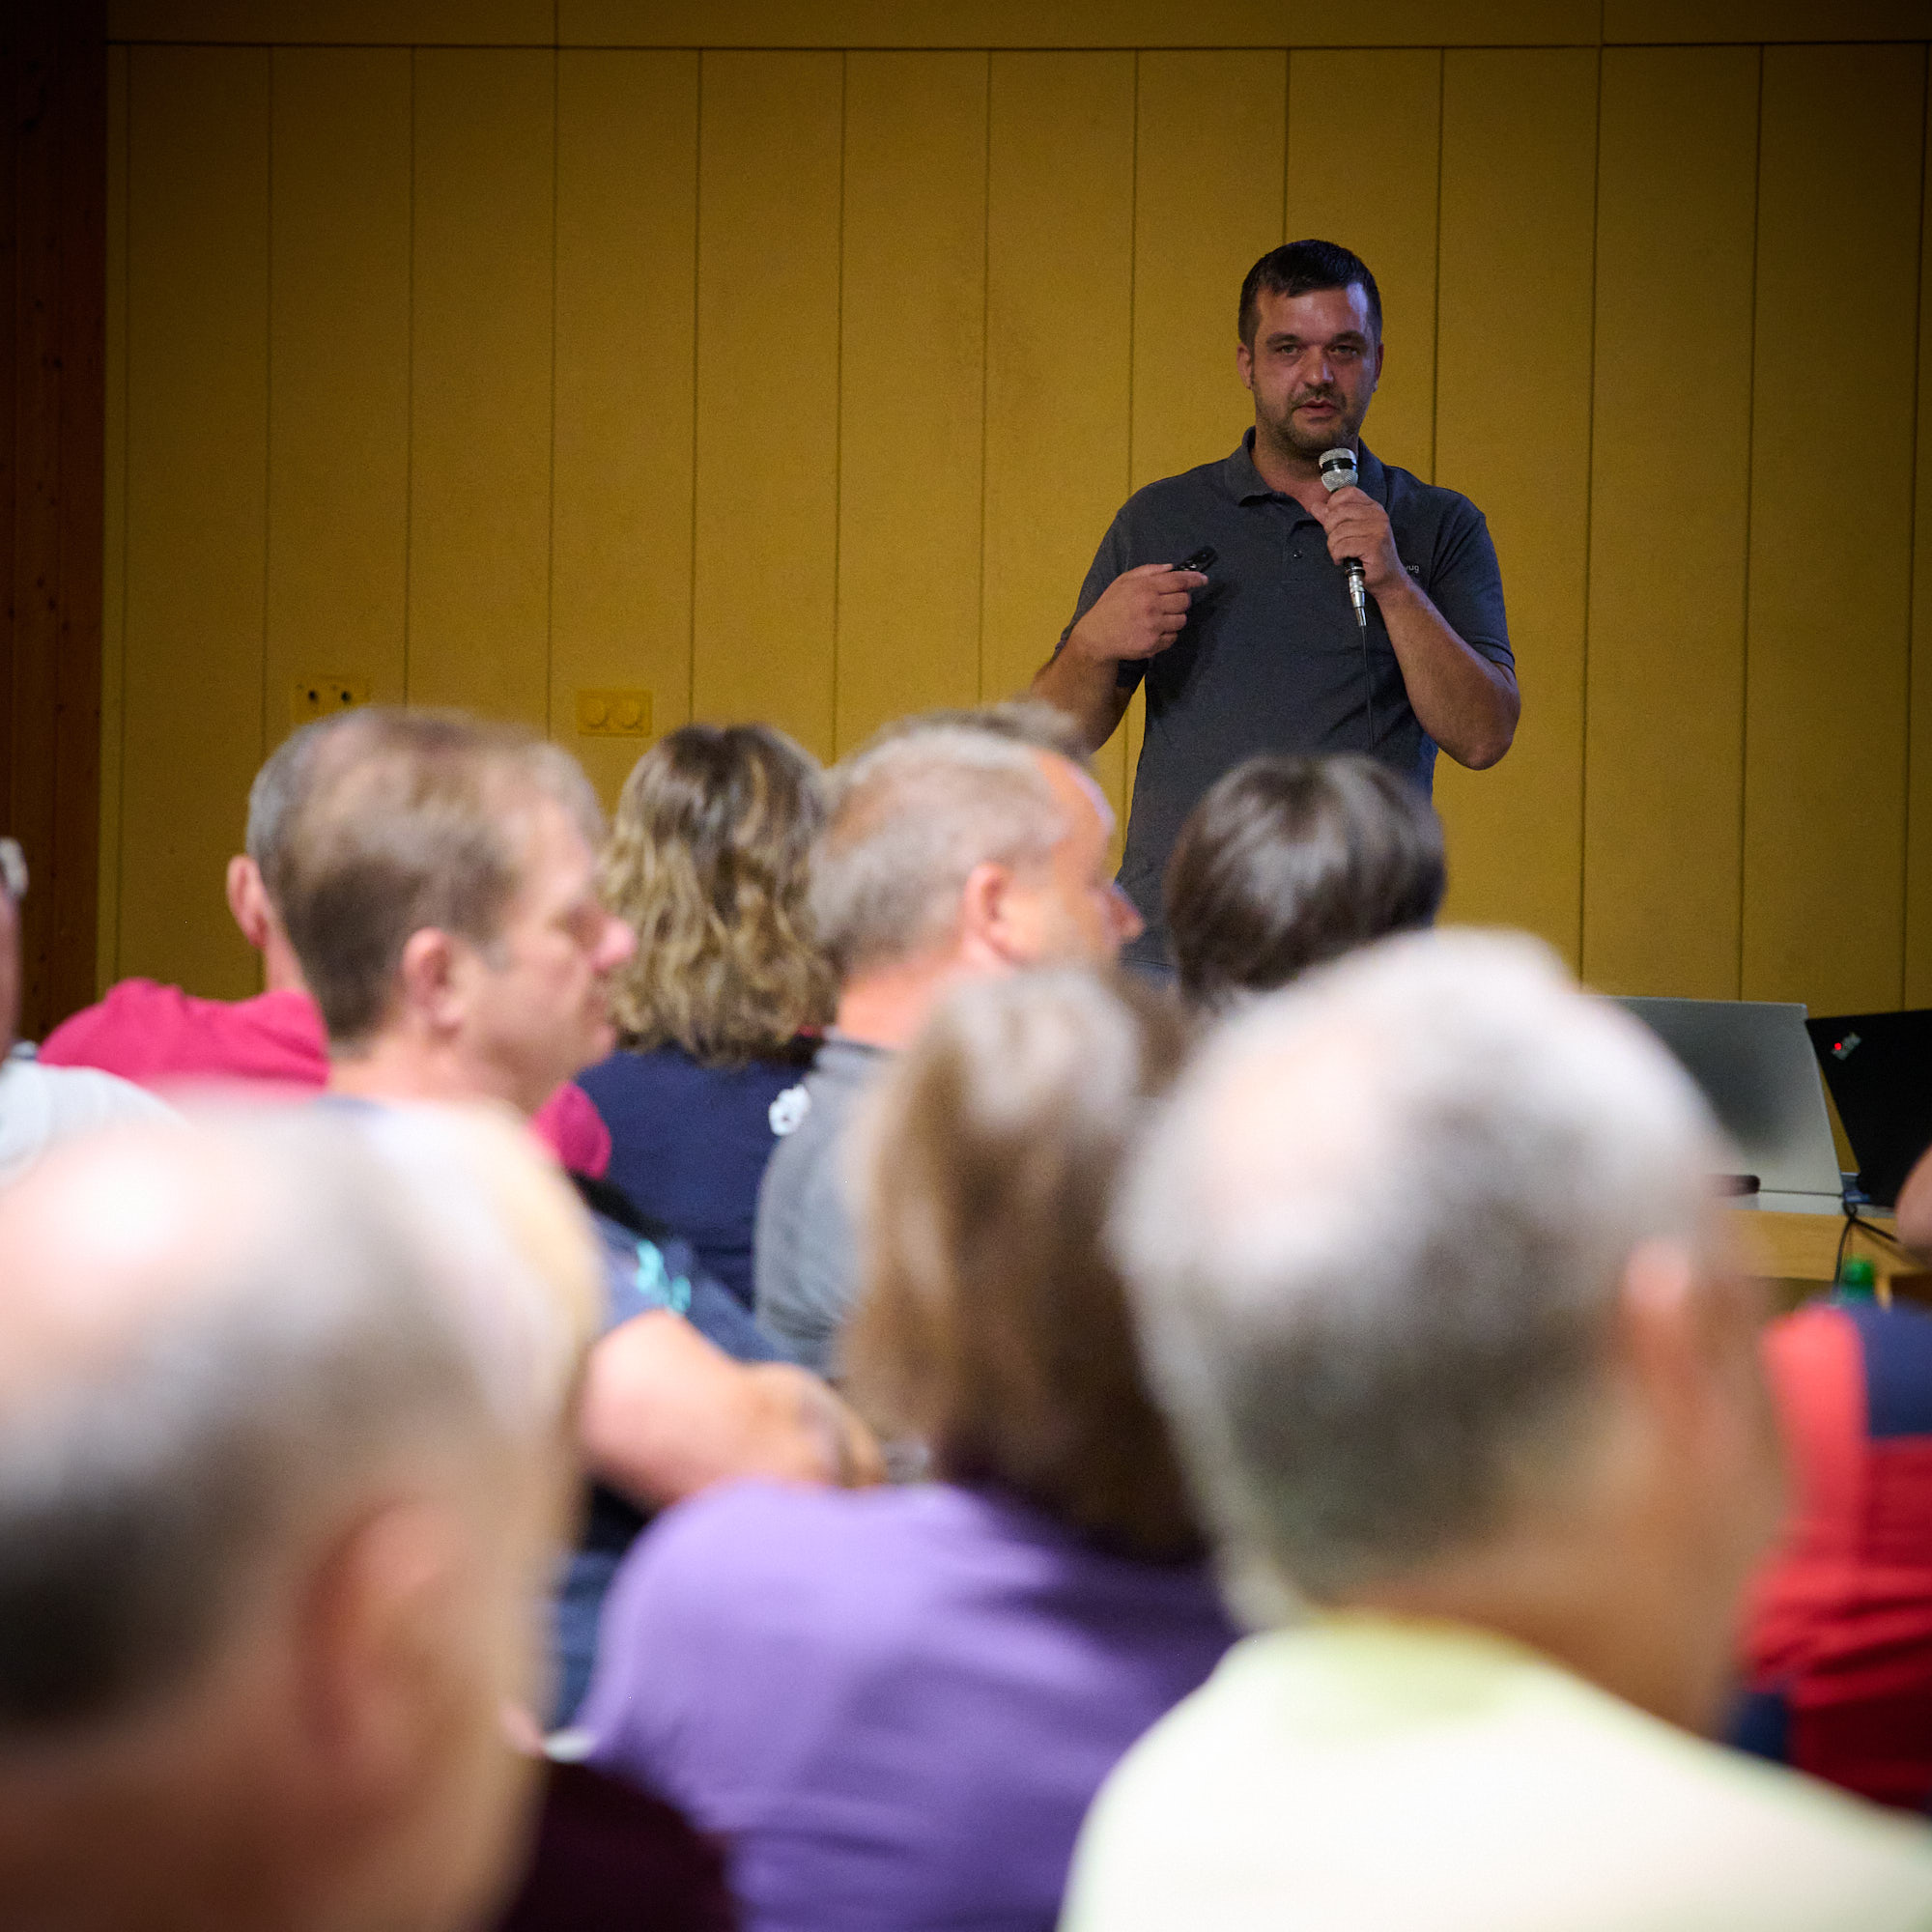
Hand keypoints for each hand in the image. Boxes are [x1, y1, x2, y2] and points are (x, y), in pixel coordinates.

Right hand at [1065, 563, 1207, 665]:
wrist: (1097, 637)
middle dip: (1181, 600)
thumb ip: (1148, 571)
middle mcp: (1152, 606)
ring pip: (1182, 620)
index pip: (1178, 580)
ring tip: (1160, 618)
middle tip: (1169, 603)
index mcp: (1145, 588)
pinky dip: (1168, 634)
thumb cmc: (1110, 606)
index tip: (1202, 581)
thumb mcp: (1123, 581)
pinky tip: (1154, 631)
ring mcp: (1154, 627)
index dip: (1194, 580)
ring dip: (1175, 618)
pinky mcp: (1154, 644)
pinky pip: (1173, 637)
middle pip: (1184, 601)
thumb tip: (1171, 567)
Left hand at [1313, 487, 1403, 593]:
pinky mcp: (1374, 545)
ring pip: (1338, 531)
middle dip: (1330, 530)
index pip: (1347, 492)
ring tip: (1341, 554)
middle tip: (1336, 542)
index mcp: (1373, 507)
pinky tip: (1344, 559)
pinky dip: (1337, 555)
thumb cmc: (1369, 556)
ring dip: (1333, 547)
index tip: (1333, 523)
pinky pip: (1342, 546)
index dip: (1333, 505)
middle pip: (1338, 512)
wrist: (1388, 578)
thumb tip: (1316, 506)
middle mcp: (1377, 515)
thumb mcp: (1350, 532)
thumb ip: (1333, 518)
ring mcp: (1377, 529)